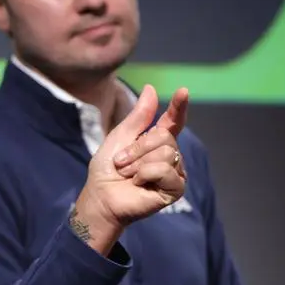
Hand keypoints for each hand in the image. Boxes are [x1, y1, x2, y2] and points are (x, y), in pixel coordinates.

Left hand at [71, 85, 189, 252]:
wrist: (101, 196)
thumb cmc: (107, 169)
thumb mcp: (120, 137)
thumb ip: (139, 116)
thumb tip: (151, 88)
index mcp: (157, 141)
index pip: (174, 121)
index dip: (179, 107)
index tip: (183, 91)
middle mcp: (170, 154)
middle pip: (164, 137)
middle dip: (137, 149)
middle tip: (122, 163)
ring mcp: (175, 171)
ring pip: (165, 153)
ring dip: (138, 163)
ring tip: (129, 175)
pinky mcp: (175, 188)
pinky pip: (165, 170)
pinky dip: (145, 174)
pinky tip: (139, 183)